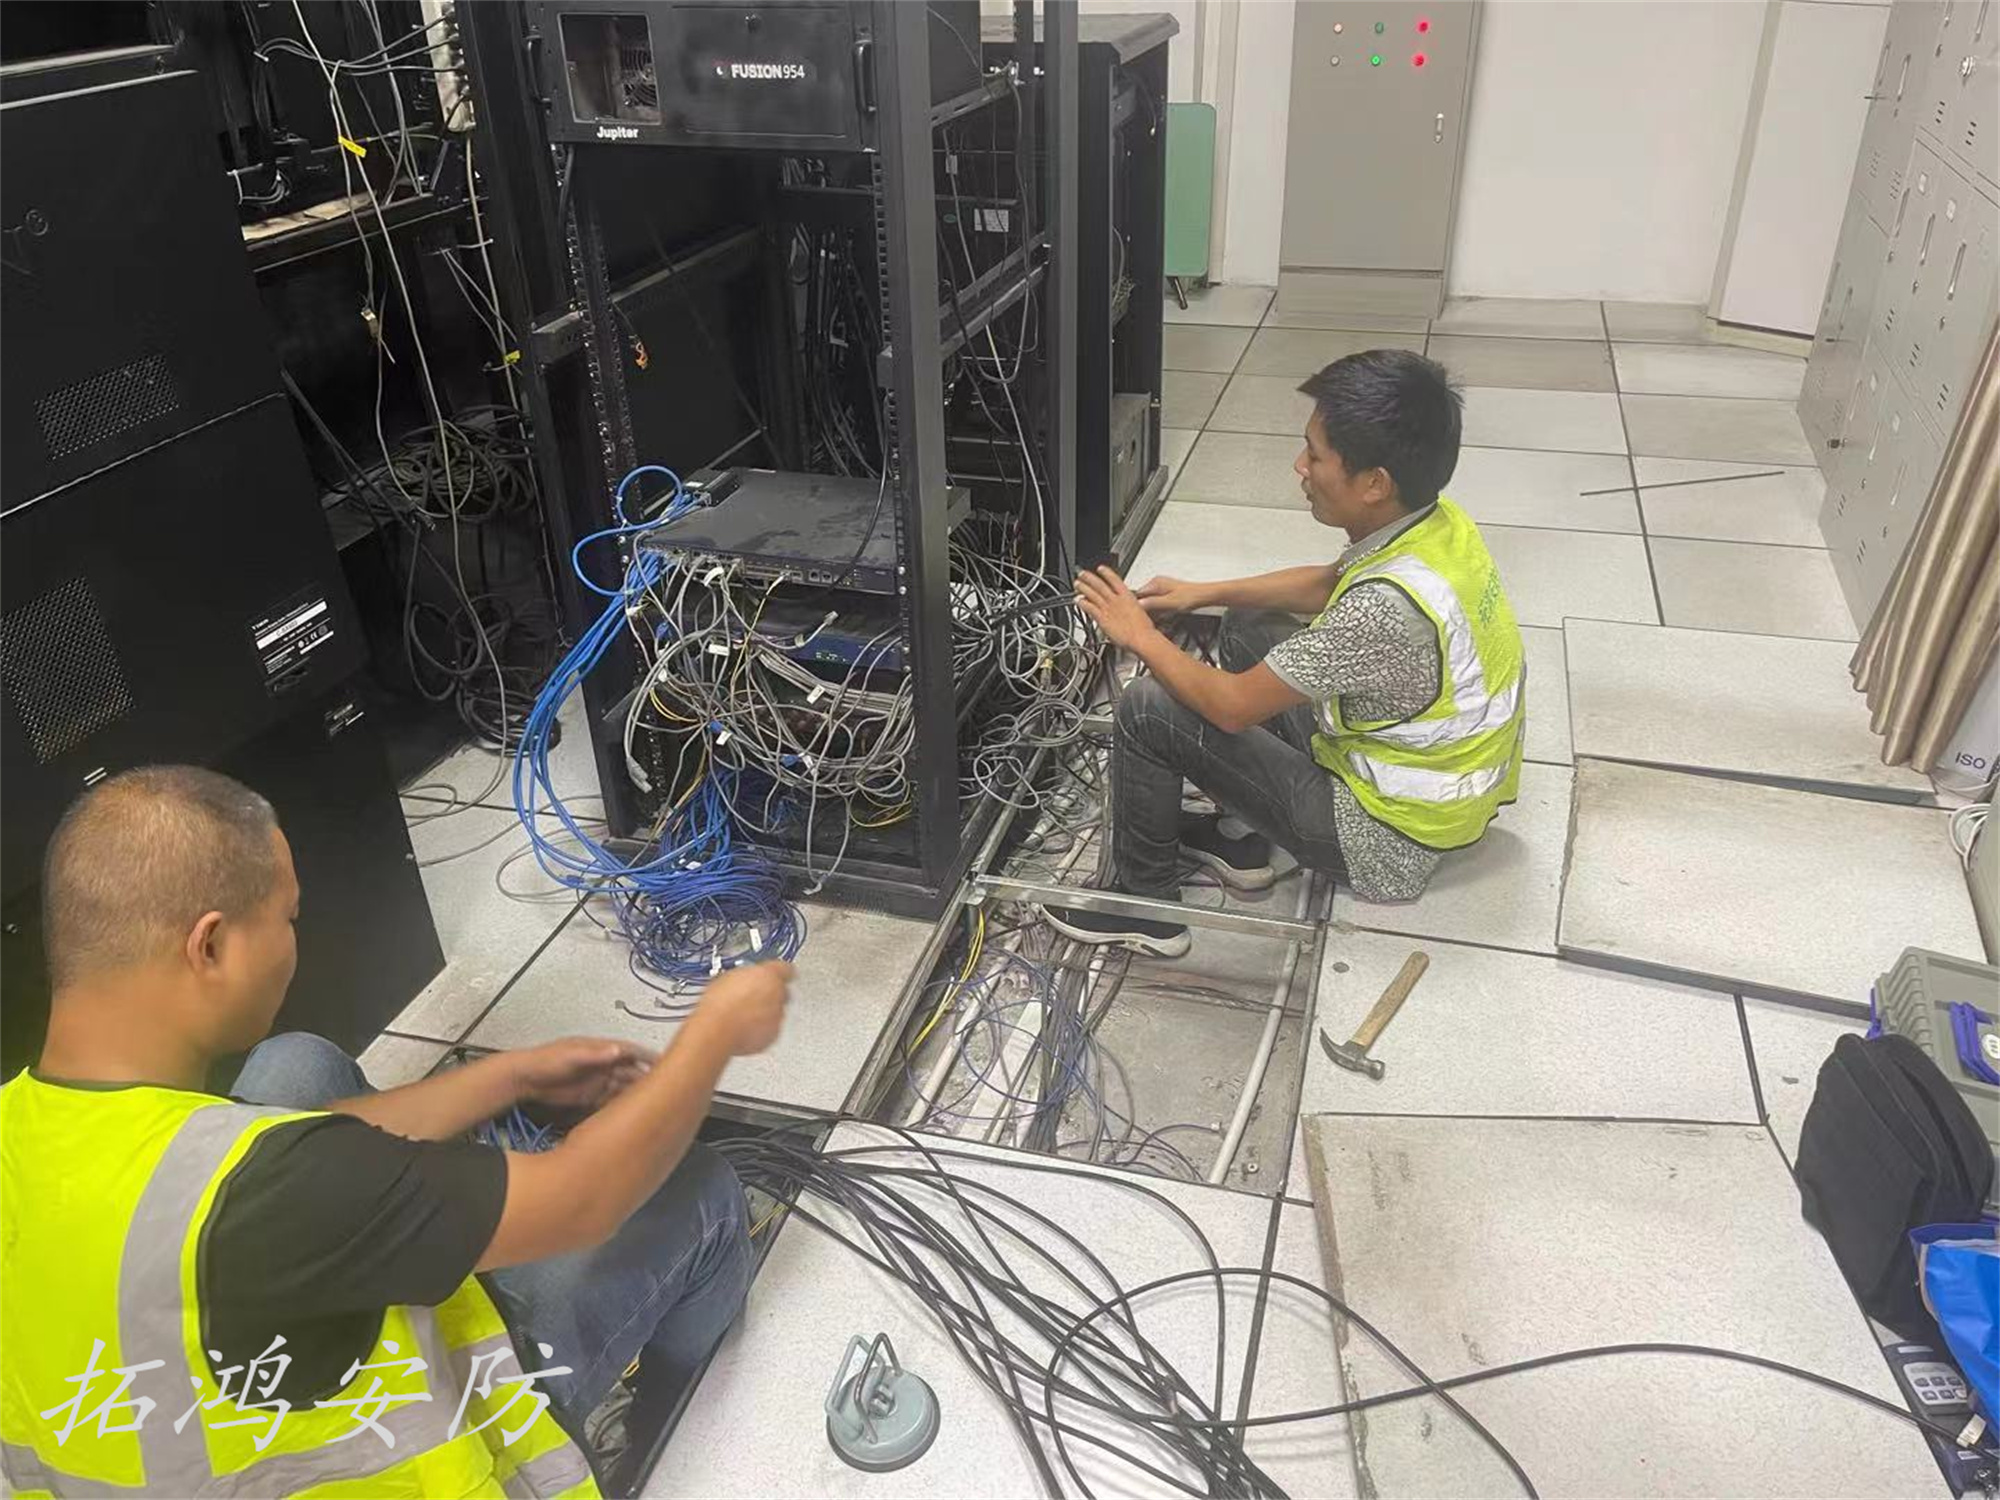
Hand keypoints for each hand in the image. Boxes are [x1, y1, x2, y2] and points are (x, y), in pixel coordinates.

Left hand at [511, 1037, 652, 1110]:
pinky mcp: (590, 1095)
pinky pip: (612, 1100)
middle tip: (666, 1089)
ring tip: (653, 1104)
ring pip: (624, 1087)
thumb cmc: (544, 1061)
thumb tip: (617, 1050)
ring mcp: (597, 1080)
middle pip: (632, 1071)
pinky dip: (623, 1106)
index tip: (667, 1062)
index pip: (631, 1052)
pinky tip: (631, 1114)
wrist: (524, 1078)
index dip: (649, 1057)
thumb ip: (594, 1054)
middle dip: (648, 1078)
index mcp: (601, 1050)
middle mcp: (602, 1065)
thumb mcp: (570, 1056)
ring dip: (637, 1094)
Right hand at [691, 960, 793, 1056]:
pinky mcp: (773, 1034)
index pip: (784, 967)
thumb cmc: (719, 1003)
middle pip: (781, 990)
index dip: (776, 971)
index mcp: (770, 974)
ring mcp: (777, 1015)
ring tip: (743, 1014)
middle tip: (751, 996)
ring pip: (777, 1010)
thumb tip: (746, 978)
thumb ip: (747, 976)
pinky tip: (744, 1026)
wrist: (717, 1029)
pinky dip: (761, 1028)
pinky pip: (771, 1028)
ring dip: (765, 1011)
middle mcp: (778, 994)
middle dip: (769, 993)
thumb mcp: (729, 976)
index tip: (771, 973)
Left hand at [1074, 566, 1161, 650]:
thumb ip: (1130, 606)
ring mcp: (1109, 608)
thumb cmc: (1144, 629)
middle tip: (1082, 574)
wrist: (1142, 638)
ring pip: (1093, 594)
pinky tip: (1077, 600)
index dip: (1106, 573)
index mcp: (1127, 596)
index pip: (1115, 579)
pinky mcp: (1103, 618)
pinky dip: (1082, 603)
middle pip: (1100, 585)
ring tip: (1077, 584)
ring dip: (1084, 588)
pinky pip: (1090, 608)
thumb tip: (1128, 605)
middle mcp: (1116, 600)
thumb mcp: (1139, 611)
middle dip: (1090, 578)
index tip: (1101, 568)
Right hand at [1133, 576, 1208, 616]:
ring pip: (1150, 602)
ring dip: (1150, 612)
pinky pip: (1156, 604)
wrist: (1205, 596)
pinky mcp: (1167, 595)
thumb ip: (1153, 603)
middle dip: (1143, 610)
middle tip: (1143, 621)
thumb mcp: (1169, 602)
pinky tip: (1160, 618)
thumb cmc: (1191, 596)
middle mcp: (1157, 584)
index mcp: (1156, 583)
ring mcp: (1162, 589)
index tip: (1133, 615)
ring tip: (1153, 620)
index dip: (1134, 606)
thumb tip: (1138, 604)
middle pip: (1143, 599)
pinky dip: (1157, 611)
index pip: (1137, 594)